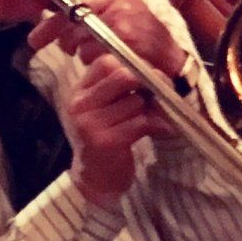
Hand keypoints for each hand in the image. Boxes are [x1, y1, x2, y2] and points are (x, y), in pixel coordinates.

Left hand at [20, 0, 188, 81]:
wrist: (164, 52)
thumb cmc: (133, 27)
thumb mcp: (113, 4)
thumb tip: (46, 3)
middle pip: (68, 10)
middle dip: (49, 28)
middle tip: (34, 41)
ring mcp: (119, 15)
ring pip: (75, 34)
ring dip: (73, 47)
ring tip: (84, 50)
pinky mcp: (122, 37)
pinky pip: (88, 50)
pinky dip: (88, 58)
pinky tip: (99, 56)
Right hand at [67, 54, 177, 205]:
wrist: (96, 177)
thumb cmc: (108, 136)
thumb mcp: (110, 108)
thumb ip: (127, 89)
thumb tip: (159, 74)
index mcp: (80, 91)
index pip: (106, 62)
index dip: (133, 65)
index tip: (148, 75)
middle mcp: (80, 105)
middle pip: (123, 76)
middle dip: (148, 81)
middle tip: (161, 90)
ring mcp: (89, 124)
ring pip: (135, 101)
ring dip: (149, 110)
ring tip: (148, 120)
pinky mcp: (104, 142)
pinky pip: (140, 122)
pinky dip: (155, 125)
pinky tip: (157, 129)